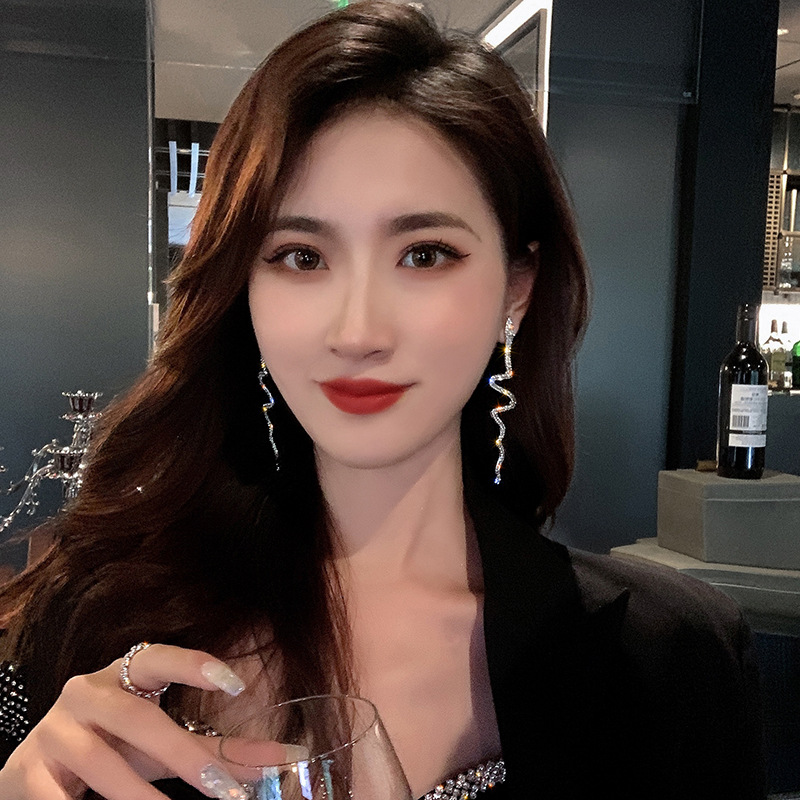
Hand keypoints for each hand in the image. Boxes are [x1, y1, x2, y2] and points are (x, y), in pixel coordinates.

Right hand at [0, 643, 250, 799]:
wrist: (35, 773)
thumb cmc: (114, 748)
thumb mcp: (164, 747)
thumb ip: (219, 751)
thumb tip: (288, 759)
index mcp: (122, 674)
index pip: (157, 656)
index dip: (194, 664)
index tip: (236, 682)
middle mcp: (85, 692)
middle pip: (136, 716)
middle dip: (181, 754)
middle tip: (222, 789)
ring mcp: (52, 730)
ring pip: (99, 760)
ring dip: (138, 795)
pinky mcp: (24, 772)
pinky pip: (56, 797)